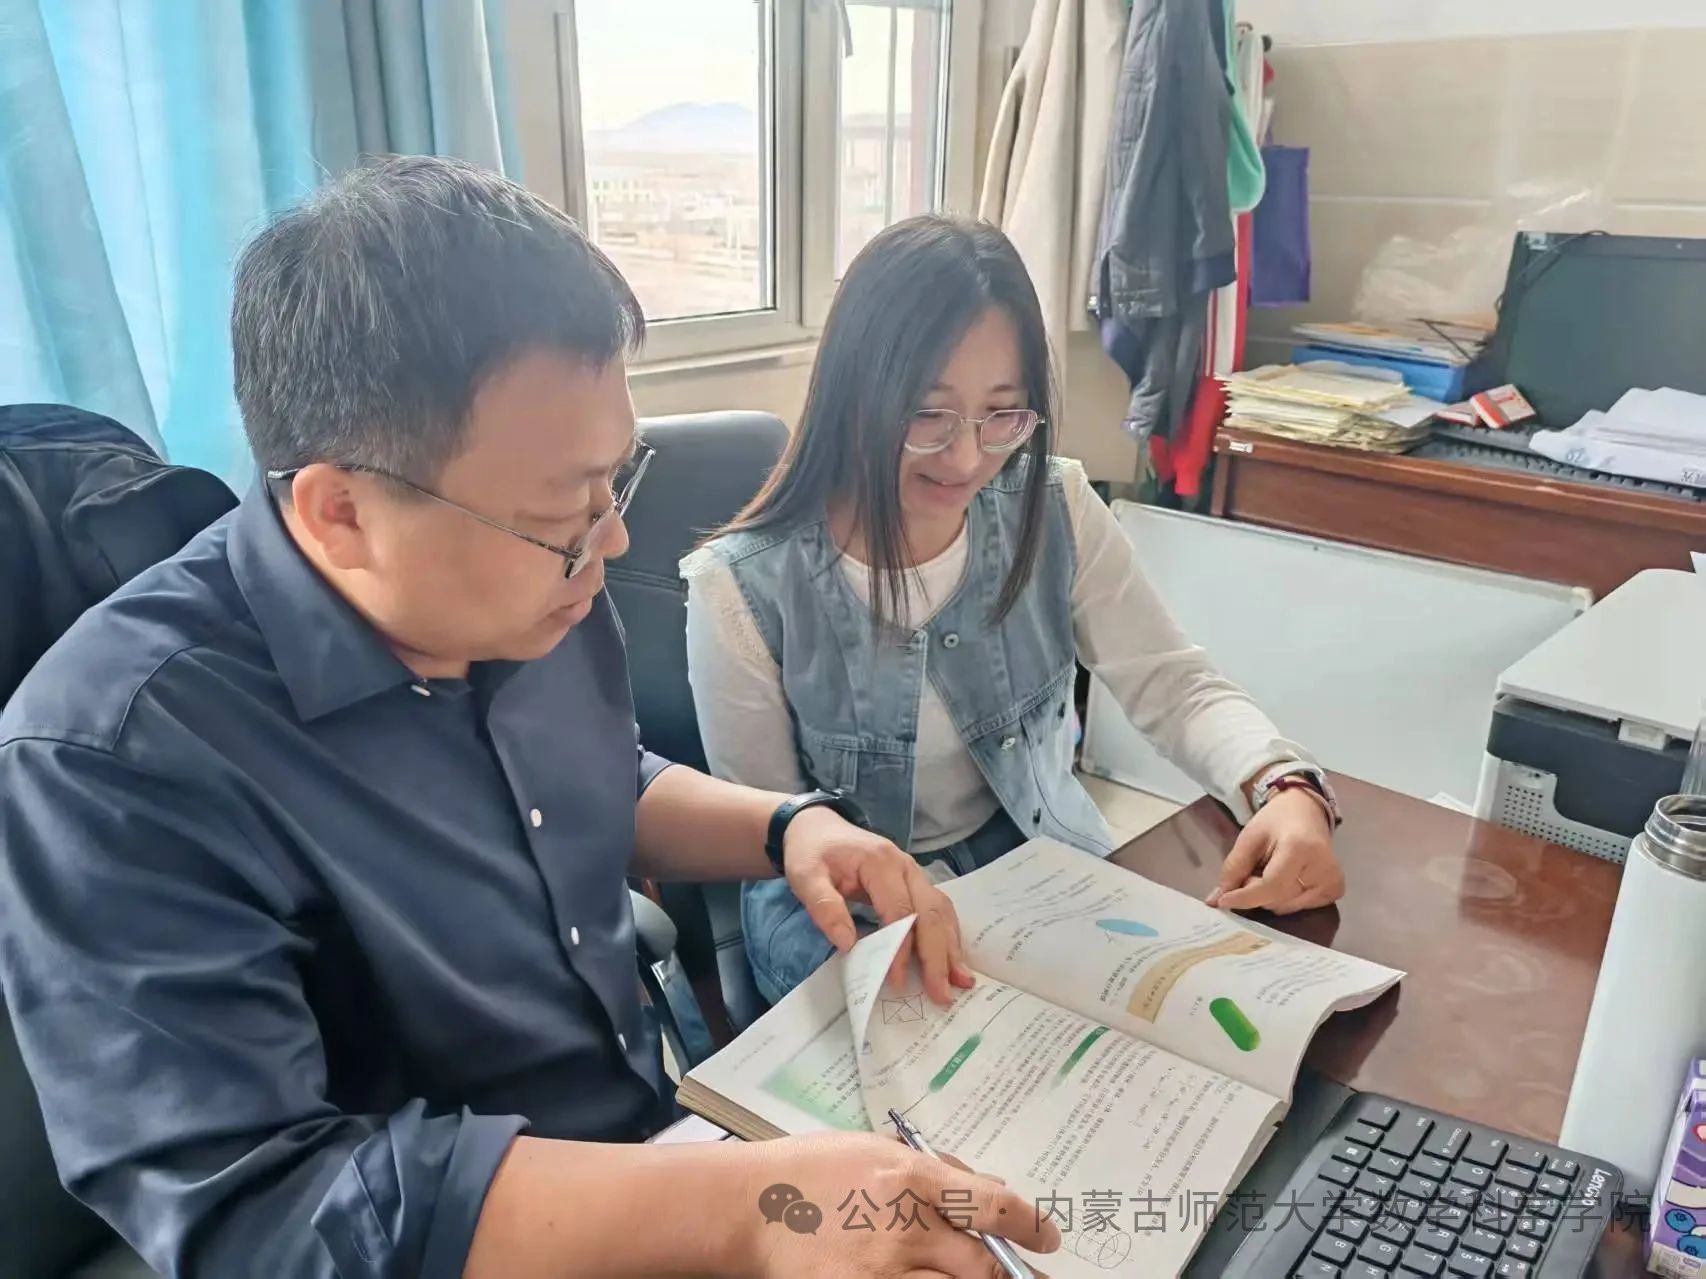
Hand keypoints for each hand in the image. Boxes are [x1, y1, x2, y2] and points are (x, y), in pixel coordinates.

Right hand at [733, 1131, 1059, 1277]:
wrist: (747, 1208)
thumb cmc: (809, 1171)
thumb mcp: (874, 1149)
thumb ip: (930, 1168)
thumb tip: (981, 1187)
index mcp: (912, 1176)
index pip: (994, 1206)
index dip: (1031, 1225)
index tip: (1045, 1235)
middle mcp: (905, 1226)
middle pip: (983, 1264)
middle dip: (1010, 1274)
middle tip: (1023, 1276)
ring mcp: (883, 1271)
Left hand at [782, 807, 974, 1004]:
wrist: (817, 828)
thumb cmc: (811, 853)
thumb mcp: (805, 876)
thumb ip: (824, 906)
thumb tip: (848, 944)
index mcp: (881, 862)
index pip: (900, 910)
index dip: (901, 948)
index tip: (897, 981)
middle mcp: (906, 866)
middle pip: (931, 912)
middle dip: (938, 956)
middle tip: (942, 993)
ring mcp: (914, 874)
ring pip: (941, 911)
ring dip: (950, 947)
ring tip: (960, 981)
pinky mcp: (915, 883)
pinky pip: (938, 909)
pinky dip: (947, 936)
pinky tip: (953, 960)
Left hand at [1208, 789, 1343, 913]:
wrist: (1306, 811)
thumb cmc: (1276, 821)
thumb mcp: (1249, 837)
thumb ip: (1233, 868)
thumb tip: (1217, 901)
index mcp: (1302, 848)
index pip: (1272, 886)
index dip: (1246, 897)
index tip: (1223, 902)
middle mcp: (1324, 869)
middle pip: (1277, 899)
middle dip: (1255, 892)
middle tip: (1253, 870)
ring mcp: (1333, 882)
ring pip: (1286, 907)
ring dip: (1268, 896)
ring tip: (1269, 871)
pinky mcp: (1335, 890)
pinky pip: (1299, 907)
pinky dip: (1283, 898)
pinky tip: (1285, 878)